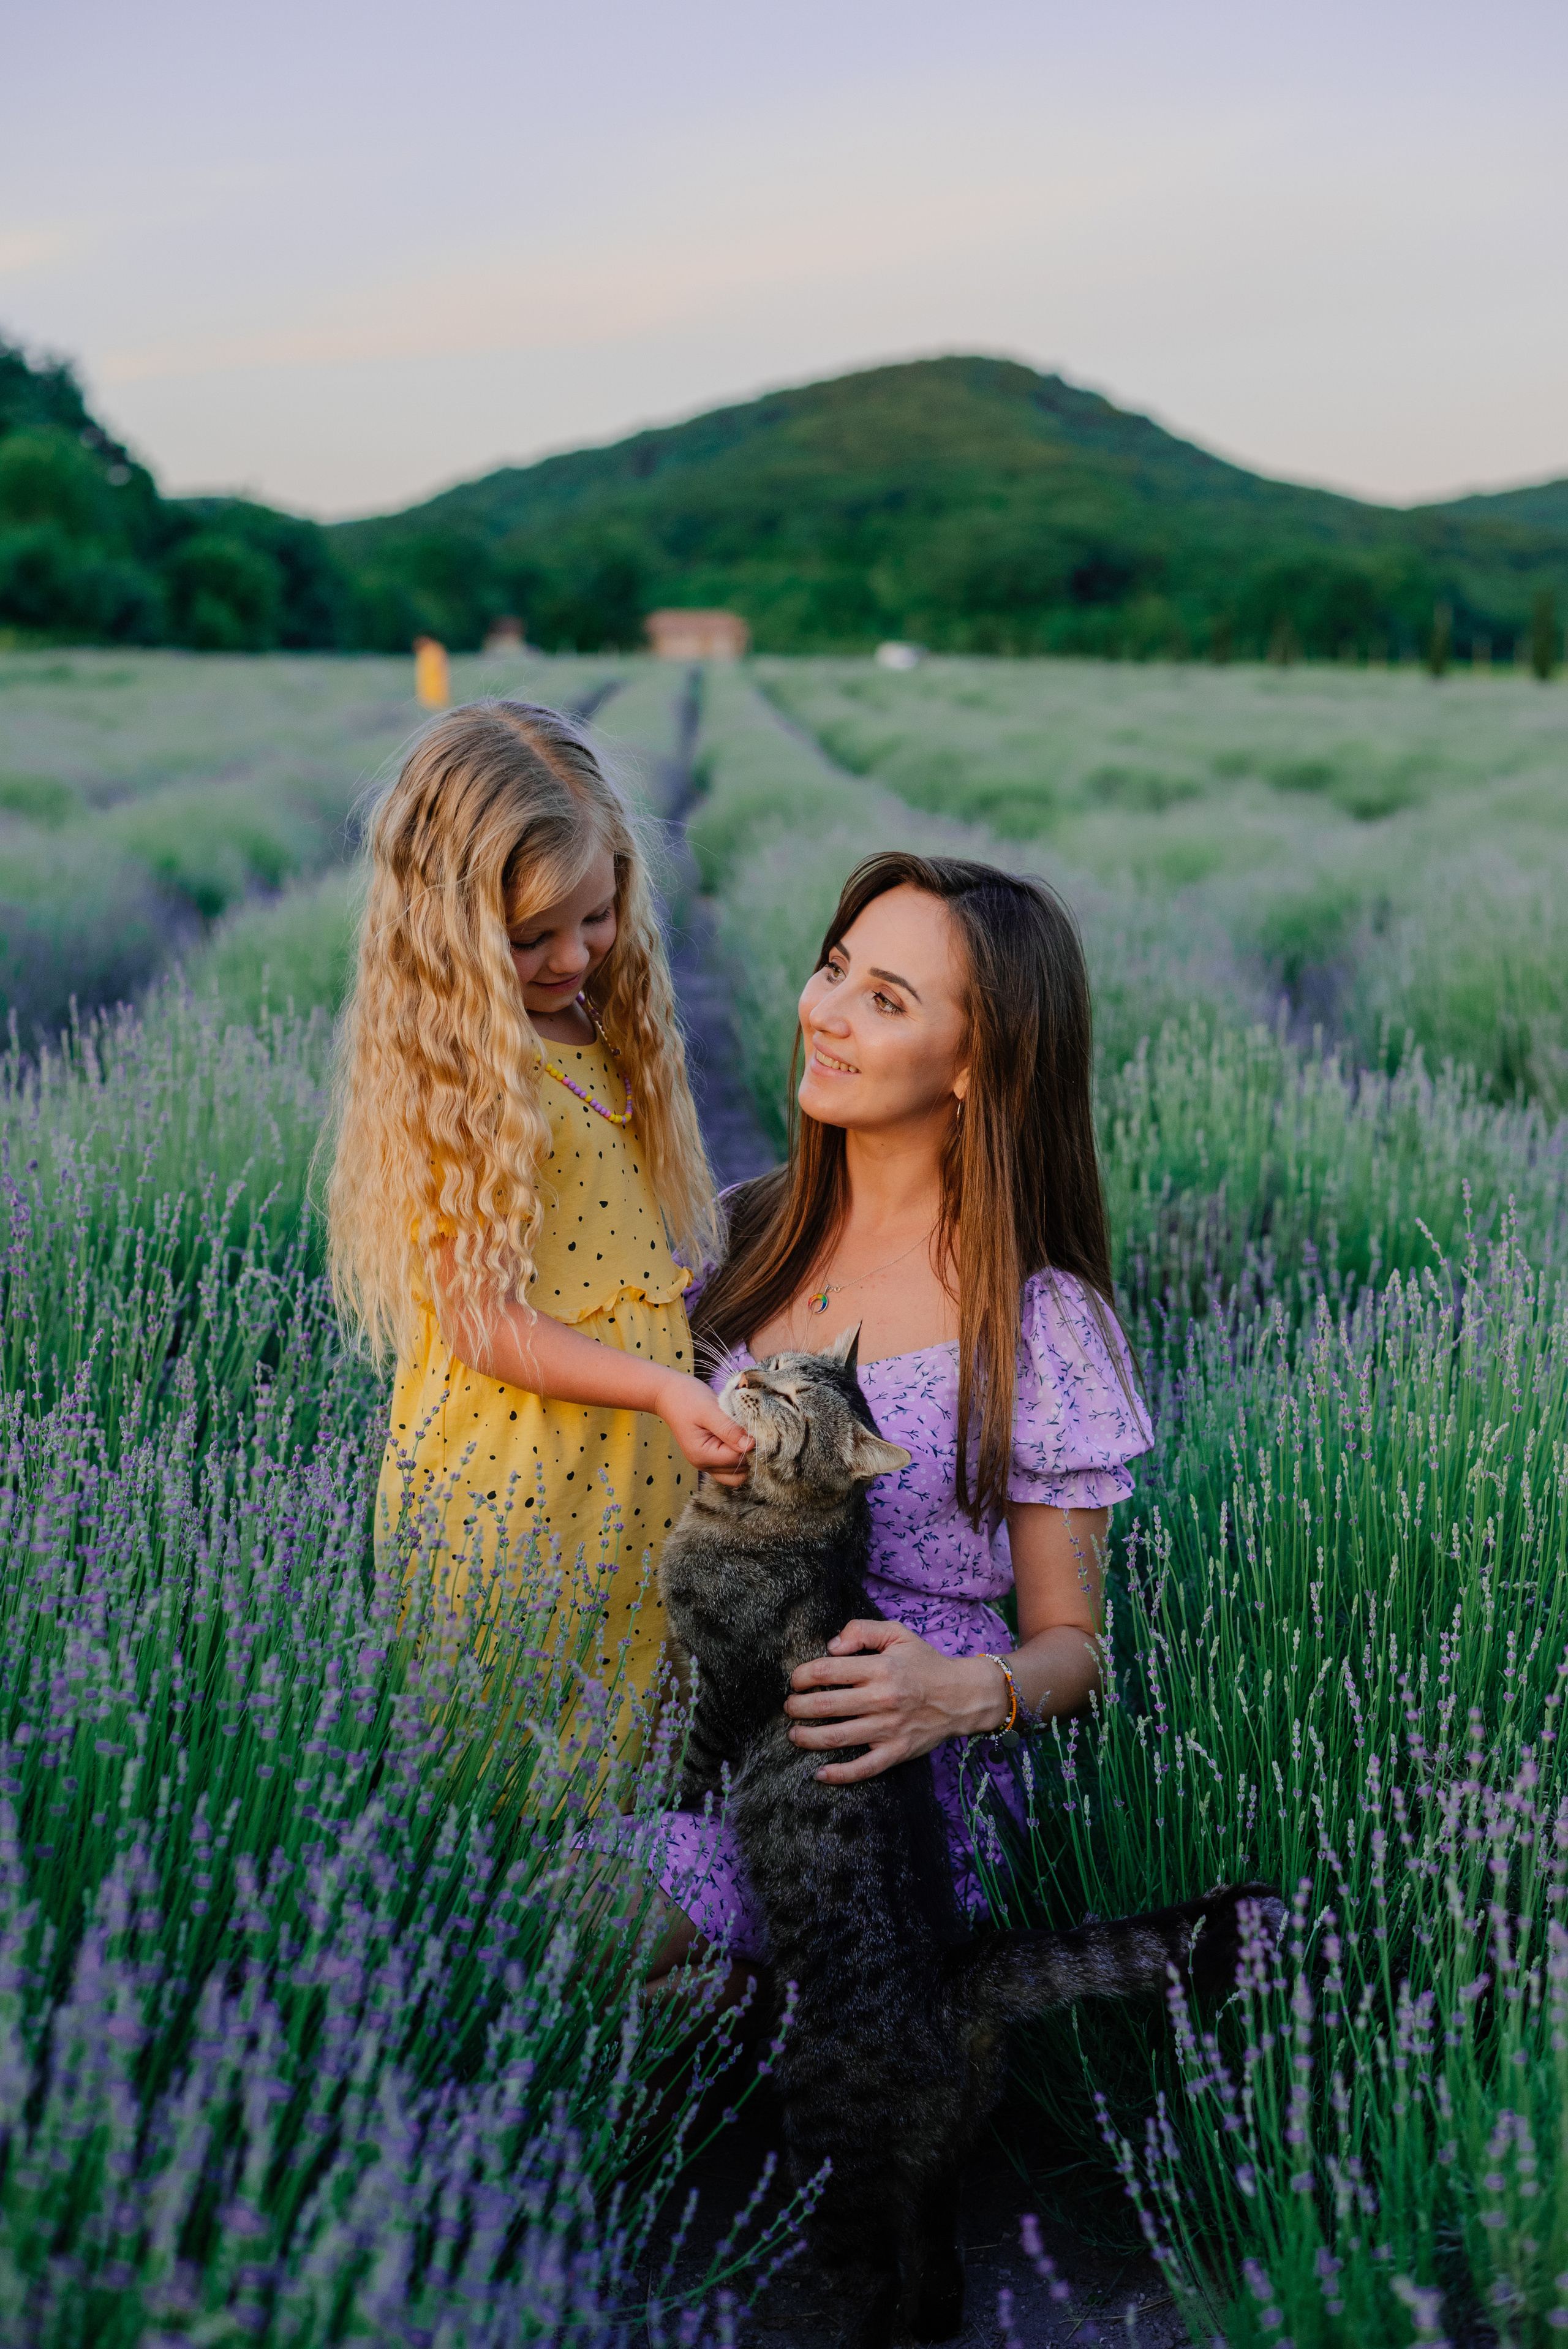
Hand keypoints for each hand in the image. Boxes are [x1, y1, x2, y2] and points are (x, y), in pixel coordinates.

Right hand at [652, 1371, 753, 1476]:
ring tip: (739, 1431)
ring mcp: (706, 1463)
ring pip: (736, 1472)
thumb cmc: (687, 1398)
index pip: (737, 1459)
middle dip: (747, 1451)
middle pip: (739, 1469)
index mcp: (702, 1455)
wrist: (668, 1394)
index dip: (749, 1444)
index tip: (752, 1425)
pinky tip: (735, 1436)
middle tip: (746, 1427)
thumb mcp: (709, 1410)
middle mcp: (704, 1464)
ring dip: (743, 1454)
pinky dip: (737, 1454)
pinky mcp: (710, 1456)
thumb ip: (729, 1429)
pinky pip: (730, 1466)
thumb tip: (750, 1446)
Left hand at [784, 1619, 1008, 1783]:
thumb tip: (831, 1646)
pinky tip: (819, 1774)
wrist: (963, 1696)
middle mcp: (882, 1699)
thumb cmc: (925, 1664)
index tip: (795, 1680)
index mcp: (880, 1668)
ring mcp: (888, 1729)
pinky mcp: (896, 1752)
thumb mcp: (898, 1634)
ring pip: (837, 1737)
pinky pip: (863, 1768)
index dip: (802, 1676)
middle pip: (825, 1705)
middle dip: (797, 1707)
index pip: (827, 1671)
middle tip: (789, 1707)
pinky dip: (839, 1775)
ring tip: (793, 1734)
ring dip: (807, 1738)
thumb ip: (862, 1630)